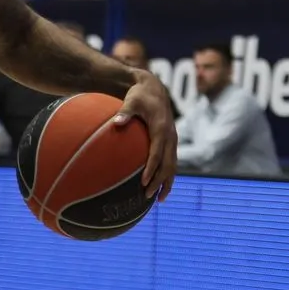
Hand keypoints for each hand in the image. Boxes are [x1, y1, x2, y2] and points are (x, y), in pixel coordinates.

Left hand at [112, 71, 176, 200]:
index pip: (157, 153)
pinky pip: (171, 162)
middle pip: (168, 164)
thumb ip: (124, 112)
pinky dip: (167, 175)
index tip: (144, 182)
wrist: (154, 89)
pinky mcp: (170, 142)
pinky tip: (159, 187)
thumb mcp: (131, 100)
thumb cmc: (140, 95)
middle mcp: (170, 137)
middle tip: (147, 196)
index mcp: (161, 129)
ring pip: (173, 166)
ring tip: (159, 200)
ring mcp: (172, 140)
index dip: (151, 169)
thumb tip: (115, 122)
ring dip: (167, 183)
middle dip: (160, 182)